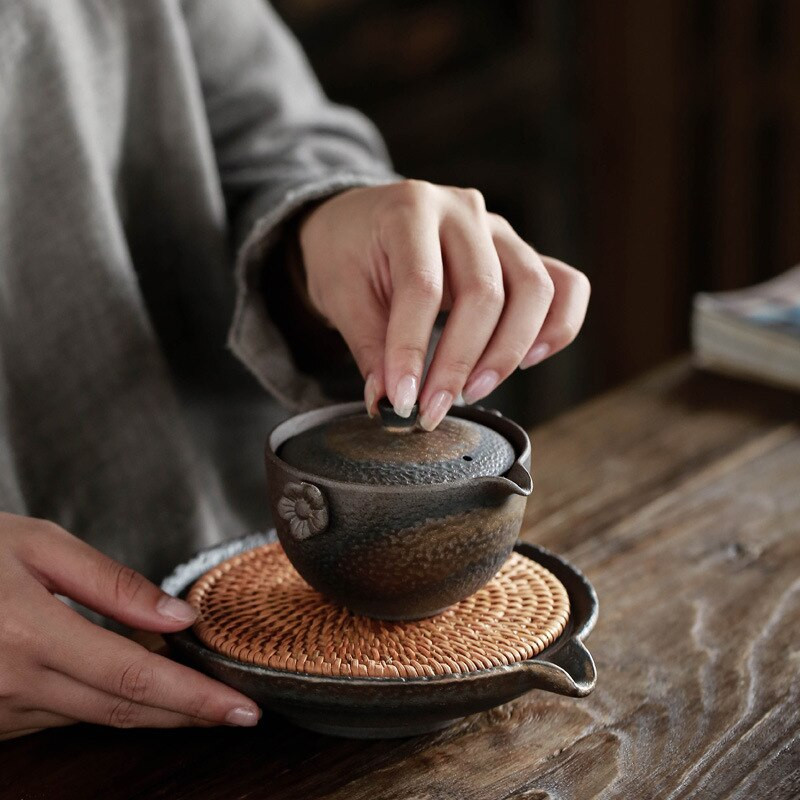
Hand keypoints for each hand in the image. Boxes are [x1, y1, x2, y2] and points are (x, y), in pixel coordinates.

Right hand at [0, 512, 259, 739]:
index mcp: (31, 633)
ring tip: (199, 691)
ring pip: (96, 718)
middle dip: (188, 714)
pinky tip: (135, 685)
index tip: (243, 709)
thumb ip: (113, 585)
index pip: (136, 677)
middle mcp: (13, 683)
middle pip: (124, 710)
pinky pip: (63, 716)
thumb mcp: (40, 546)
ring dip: (152, 708)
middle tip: (239, 712)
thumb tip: (177, 618)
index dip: (196, 698)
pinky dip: (106, 702)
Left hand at [299, 180, 589, 429]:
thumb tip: (389, 400)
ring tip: (473, 391)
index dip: (412, 350)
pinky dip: (558, 325)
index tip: (402, 400)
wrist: (360, 222)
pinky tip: (530, 360)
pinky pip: (564, 285)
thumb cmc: (348, 251)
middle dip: (460, 362)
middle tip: (433, 409)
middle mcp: (463, 211)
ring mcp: (499, 230)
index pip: (423, 287)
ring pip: (534, 289)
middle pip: (485, 291)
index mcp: (410, 209)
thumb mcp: (340, 292)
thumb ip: (369, 345)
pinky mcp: (519, 253)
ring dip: (508, 351)